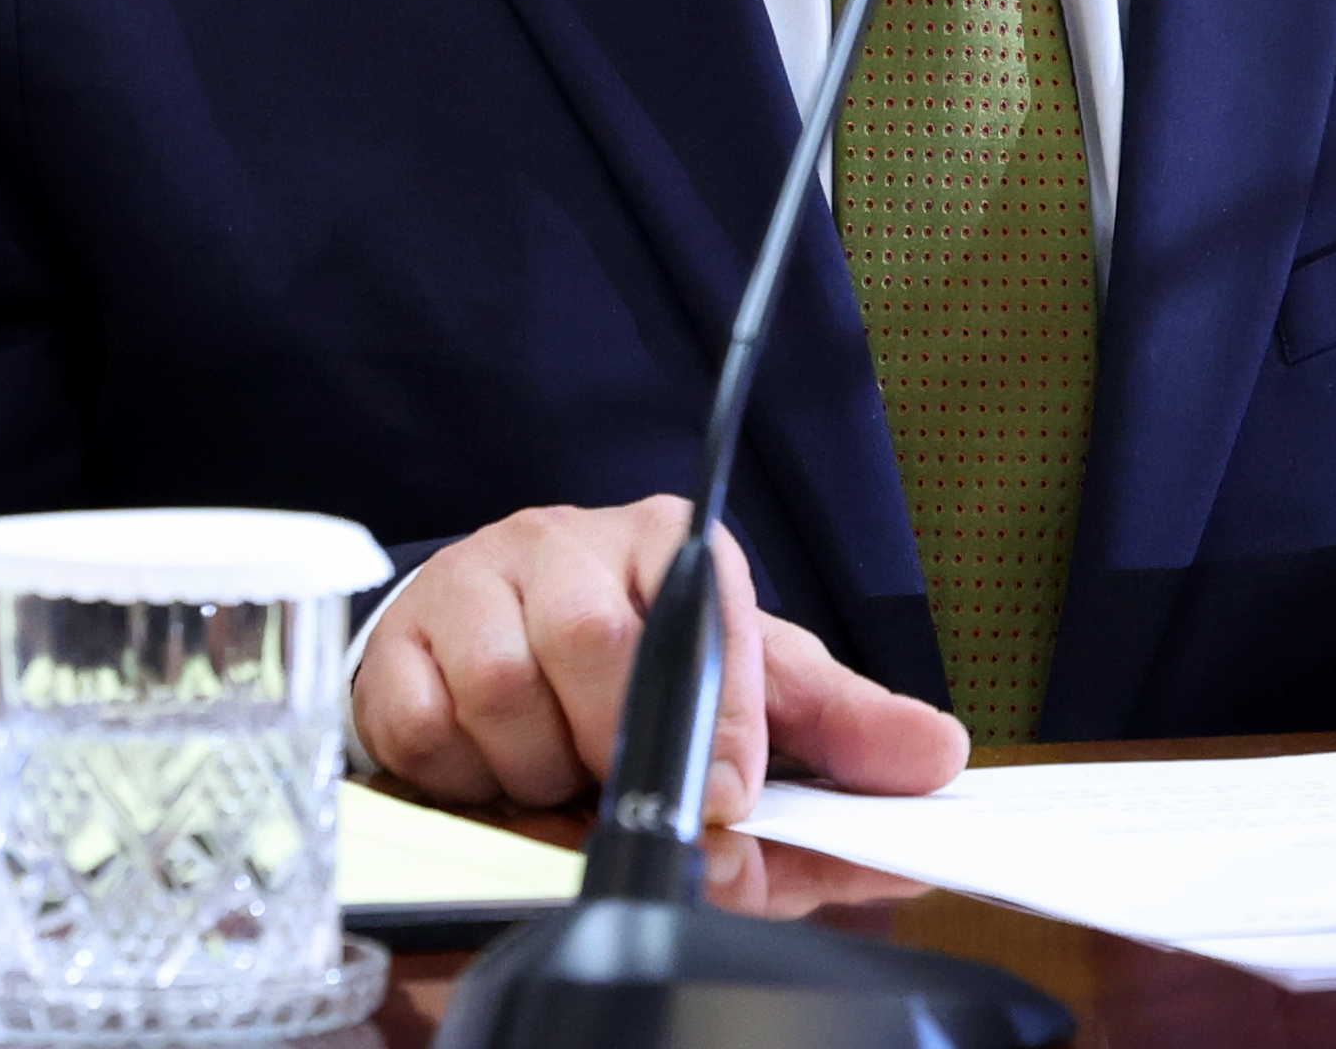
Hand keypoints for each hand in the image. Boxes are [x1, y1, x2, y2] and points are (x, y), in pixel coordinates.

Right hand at [353, 498, 966, 821]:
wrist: (489, 638)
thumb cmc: (632, 662)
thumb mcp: (747, 683)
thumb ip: (841, 724)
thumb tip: (937, 754)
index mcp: (669, 542)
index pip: (706, 609)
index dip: (724, 714)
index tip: (734, 794)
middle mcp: (569, 542)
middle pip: (596, 645)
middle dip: (619, 749)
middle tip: (626, 791)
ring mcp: (476, 583)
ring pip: (510, 694)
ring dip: (541, 770)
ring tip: (558, 770)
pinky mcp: (397, 642)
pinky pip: (428, 728)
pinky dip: (465, 775)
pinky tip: (488, 764)